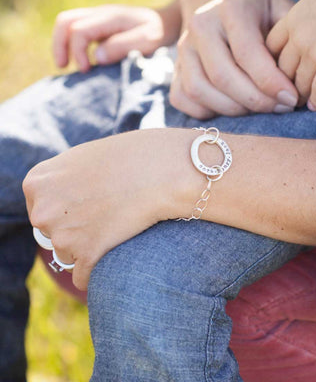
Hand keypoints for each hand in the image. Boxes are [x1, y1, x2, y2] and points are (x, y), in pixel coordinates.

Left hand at [23, 129, 189, 289]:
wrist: (159, 170)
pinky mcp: (87, 255)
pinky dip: (96, 271)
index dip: (68, 208)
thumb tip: (61, 205)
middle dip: (74, 229)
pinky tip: (113, 255)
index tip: (90, 202)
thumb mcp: (83, 160)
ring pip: (68, 254)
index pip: (42, 208)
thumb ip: (63, 181)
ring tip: (116, 226)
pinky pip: (82, 277)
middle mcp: (42, 211)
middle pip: (52, 232)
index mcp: (37, 183)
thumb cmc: (128, 158)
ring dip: (88, 247)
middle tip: (106, 214)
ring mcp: (63, 235)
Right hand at [53, 1, 180, 71]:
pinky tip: (81, 63)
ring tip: (66, 66)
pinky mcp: (100, 29)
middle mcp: (100, 15)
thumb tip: (97, 57)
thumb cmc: (159, 33)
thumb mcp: (147, 40)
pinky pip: (77, 33)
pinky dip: (73, 47)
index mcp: (109, 17)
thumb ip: (123, 46)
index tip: (87, 70)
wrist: (166, 23)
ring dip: (63, 45)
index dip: (77, 51)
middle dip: (59, 45)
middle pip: (65, 21)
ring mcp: (98, 21)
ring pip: (67, 25)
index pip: (79, 30)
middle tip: (63, 67)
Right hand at [170, 0, 297, 118]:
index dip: (270, 82)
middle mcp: (200, 27)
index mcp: (230, 9)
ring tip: (257, 109)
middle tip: (278, 108)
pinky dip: (208, 112)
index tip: (290, 100)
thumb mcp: (279, 15)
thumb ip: (288, 42)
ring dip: (233, 109)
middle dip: (255, 101)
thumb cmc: (257, 18)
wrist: (220, 10)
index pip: (247, 53)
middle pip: (222, 76)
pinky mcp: (174, 72)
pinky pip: (185, 100)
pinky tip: (232, 108)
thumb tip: (296, 81)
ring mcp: (182, 50)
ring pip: (200, 91)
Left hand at [266, 0, 315, 110]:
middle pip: (283, 71)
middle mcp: (298, 40)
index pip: (270, 50)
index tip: (275, 74)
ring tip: (301, 102)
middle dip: (284, 85)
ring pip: (300, 84)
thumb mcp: (314, 2)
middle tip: (286, 94)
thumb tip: (300, 41)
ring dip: (300, 96)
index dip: (271, 65)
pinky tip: (315, 106)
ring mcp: (314, 54)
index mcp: (291, 22)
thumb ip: (302, 23)